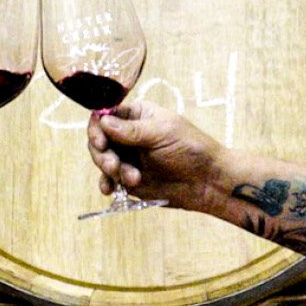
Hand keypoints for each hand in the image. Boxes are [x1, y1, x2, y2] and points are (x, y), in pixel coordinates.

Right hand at [87, 101, 226, 213]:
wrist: (207, 181)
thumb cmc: (190, 149)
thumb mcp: (162, 133)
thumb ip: (132, 130)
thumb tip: (103, 121)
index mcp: (137, 115)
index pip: (106, 115)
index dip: (98, 128)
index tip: (100, 142)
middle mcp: (128, 135)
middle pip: (99, 139)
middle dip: (103, 154)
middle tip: (113, 166)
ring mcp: (127, 157)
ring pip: (102, 160)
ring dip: (110, 170)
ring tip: (132, 179)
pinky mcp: (128, 178)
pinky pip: (110, 180)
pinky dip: (107, 184)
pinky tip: (110, 190)